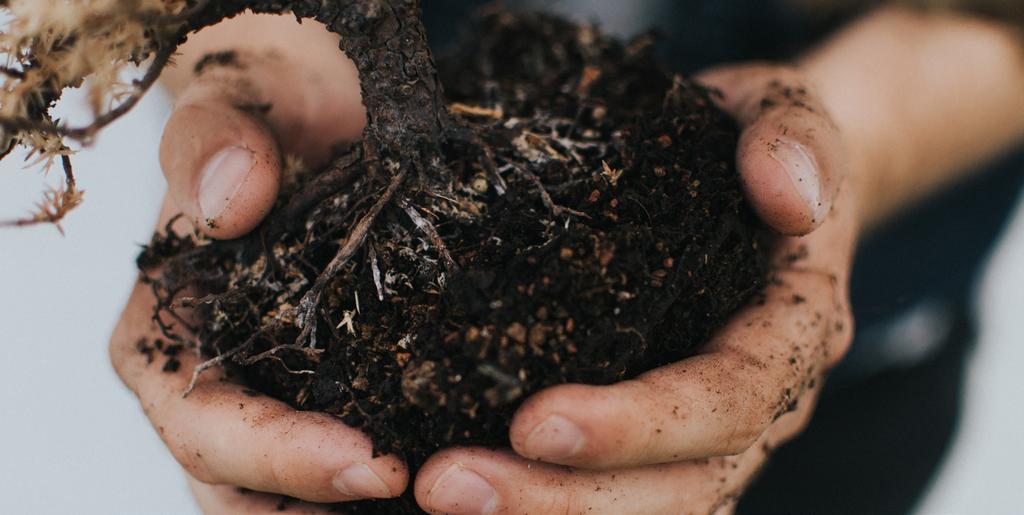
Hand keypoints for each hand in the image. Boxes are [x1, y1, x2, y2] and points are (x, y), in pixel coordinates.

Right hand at [109, 15, 407, 510]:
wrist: (313, 116)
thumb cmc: (265, 112)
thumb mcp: (236, 105)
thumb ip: (216, 142)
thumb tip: (230, 202)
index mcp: (165, 337)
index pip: (206, 428)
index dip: (279, 459)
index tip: (370, 463)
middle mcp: (212, 383)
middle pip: (247, 489)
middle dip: (327, 502)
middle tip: (421, 489)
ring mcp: (273, 395)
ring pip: (297, 495)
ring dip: (357, 504)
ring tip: (445, 492)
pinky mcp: (334, 389)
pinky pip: (353, 453)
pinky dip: (393, 472)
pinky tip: (454, 463)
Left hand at [412, 64, 857, 513]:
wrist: (755, 170)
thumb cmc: (753, 141)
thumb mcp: (784, 112)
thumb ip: (793, 140)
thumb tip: (786, 200)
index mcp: (792, 332)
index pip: (727, 403)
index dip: (638, 426)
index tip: (533, 422)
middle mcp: (760, 402)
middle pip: (678, 488)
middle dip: (563, 500)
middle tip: (449, 485)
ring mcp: (709, 430)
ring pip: (645, 509)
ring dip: (543, 513)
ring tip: (440, 494)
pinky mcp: (659, 432)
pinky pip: (614, 490)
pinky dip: (543, 501)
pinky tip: (464, 492)